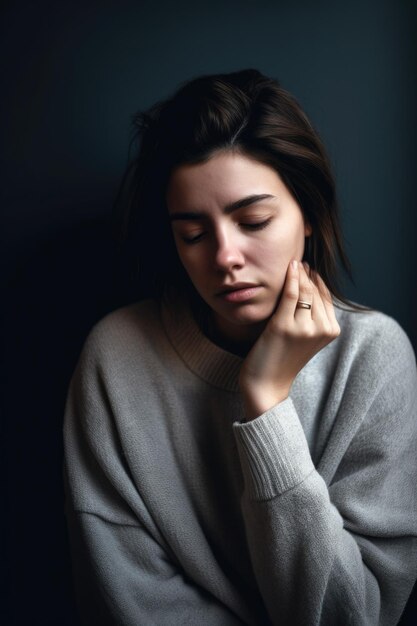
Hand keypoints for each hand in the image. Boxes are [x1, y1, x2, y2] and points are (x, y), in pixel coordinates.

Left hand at [239, 260, 340, 420]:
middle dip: (307, 274)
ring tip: (292, 264)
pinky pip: (291, 295)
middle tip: (298, 262)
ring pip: (305, 290)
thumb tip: (311, 285)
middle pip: (315, 291)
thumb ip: (313, 315)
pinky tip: (290, 267)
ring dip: (298, 273)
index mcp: (331, 331)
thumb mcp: (305, 336)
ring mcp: (303, 329)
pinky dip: (291, 278)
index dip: (317, 280)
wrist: (267, 383)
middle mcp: (321, 329)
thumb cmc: (283, 356)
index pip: (326, 297)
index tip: (307, 268)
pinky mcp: (283, 327)